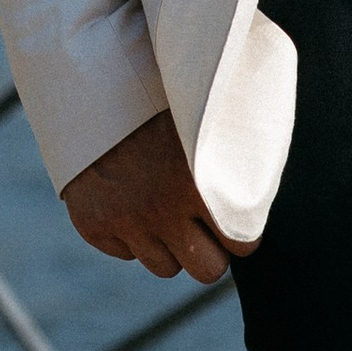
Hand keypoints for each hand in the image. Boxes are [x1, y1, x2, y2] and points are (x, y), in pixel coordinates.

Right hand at [60, 108, 254, 282]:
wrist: (95, 79)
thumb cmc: (166, 95)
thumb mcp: (209, 120)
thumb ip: (236, 162)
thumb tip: (259, 196)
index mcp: (202, 182)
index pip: (243, 244)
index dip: (242, 231)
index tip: (236, 216)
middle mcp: (163, 209)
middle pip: (207, 270)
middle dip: (210, 249)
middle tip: (204, 223)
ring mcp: (125, 220)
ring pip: (166, 267)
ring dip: (170, 243)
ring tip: (165, 203)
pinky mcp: (92, 223)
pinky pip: (126, 253)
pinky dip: (131, 234)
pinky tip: (131, 198)